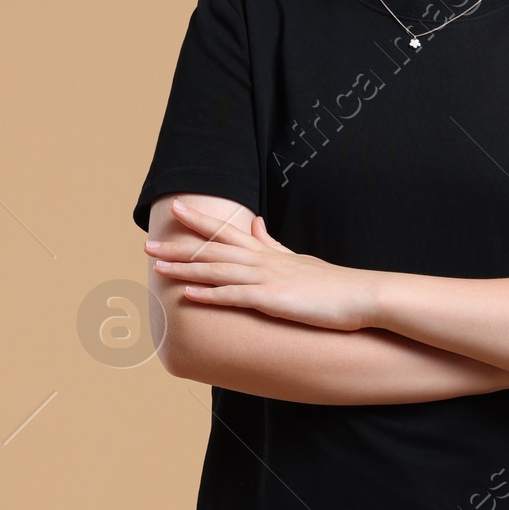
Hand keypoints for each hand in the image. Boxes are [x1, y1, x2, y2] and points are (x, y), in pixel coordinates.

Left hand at [146, 198, 378, 330]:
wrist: (362, 295)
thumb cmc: (332, 284)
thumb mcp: (299, 258)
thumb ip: (274, 243)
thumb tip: (256, 223)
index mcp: (269, 253)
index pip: (227, 233)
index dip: (200, 222)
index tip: (176, 210)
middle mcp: (264, 261)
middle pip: (213, 249)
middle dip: (179, 245)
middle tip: (147, 241)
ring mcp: (267, 279)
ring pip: (218, 270)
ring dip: (185, 268)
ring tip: (157, 265)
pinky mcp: (274, 299)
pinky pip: (235, 296)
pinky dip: (210, 293)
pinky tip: (188, 292)